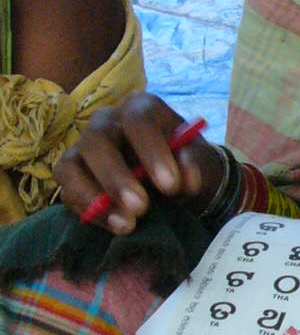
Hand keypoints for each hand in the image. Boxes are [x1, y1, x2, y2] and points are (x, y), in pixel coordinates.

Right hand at [54, 92, 225, 233]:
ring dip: (95, 197)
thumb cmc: (183, 161)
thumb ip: (192, 165)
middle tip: (141, 207)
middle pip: (97, 140)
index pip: (138, 121)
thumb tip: (186, 181)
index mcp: (140, 108)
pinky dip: (90, 211)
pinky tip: (116, 226)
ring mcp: (82, 147)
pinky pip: (67, 192)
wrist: (172, 178)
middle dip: (117, 177)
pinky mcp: (71, 175)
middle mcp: (106, 121)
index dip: (152, 152)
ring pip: (70, 166)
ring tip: (127, 224)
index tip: (170, 185)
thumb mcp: (197, 159)